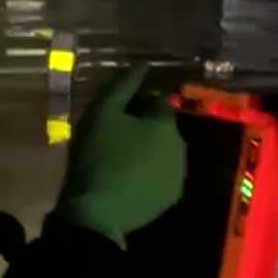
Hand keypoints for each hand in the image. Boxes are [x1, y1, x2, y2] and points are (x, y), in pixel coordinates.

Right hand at [52, 66, 186, 248]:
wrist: (97, 212)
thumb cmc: (97, 155)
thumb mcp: (102, 112)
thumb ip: (124, 85)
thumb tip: (142, 64)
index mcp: (166, 124)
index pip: (157, 101)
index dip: (136, 102)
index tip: (114, 111)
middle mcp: (181, 147)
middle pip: (162, 127)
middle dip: (143, 126)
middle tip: (113, 134)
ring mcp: (178, 176)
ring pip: (163, 152)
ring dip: (146, 149)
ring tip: (117, 157)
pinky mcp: (170, 199)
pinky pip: (160, 175)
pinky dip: (148, 172)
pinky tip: (125, 178)